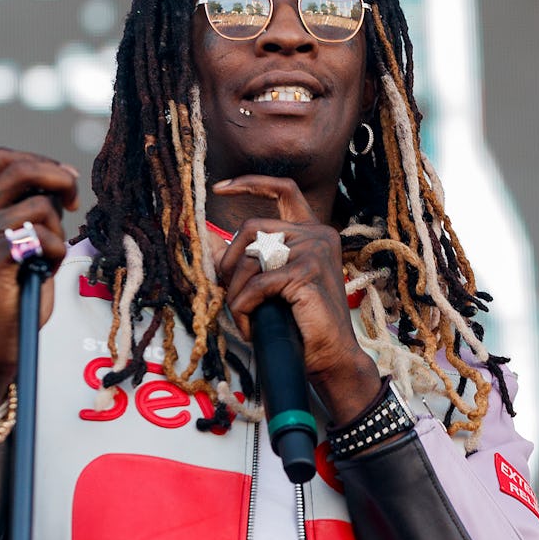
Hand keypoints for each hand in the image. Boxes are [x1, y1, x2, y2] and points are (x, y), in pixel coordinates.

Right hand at [0, 147, 78, 407]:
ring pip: (38, 206)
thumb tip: (63, 183)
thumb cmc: (20, 296)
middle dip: (59, 178)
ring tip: (49, 257)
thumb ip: (37, 214)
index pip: (6, 159)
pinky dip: (55, 251)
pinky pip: (39, 237)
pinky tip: (44, 270)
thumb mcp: (30, 245)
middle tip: (74, 204)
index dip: (42, 163)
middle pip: (20, 168)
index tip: (65, 188)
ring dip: (58, 230)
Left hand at [213, 175, 381, 423]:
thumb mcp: (275, 281)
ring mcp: (314, 251)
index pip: (284, 190)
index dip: (251, 183)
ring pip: (249, 258)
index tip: (221, 187)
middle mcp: (318, 235)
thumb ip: (253, 257)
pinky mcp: (306, 273)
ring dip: (235, 292)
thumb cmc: (302, 322)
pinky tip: (251, 325)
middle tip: (226, 289)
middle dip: (228, 260)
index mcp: (314, 232)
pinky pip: (256, 284)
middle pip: (252, 227)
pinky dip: (244, 307)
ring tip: (243, 316)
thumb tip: (209, 239)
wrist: (330, 356)